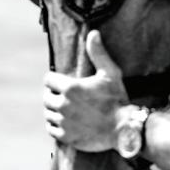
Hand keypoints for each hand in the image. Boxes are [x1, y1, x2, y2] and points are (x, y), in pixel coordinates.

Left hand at [43, 30, 128, 151]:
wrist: (123, 128)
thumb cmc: (117, 99)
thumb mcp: (110, 73)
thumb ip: (98, 53)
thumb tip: (93, 33)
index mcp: (70, 88)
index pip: (48, 80)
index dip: (54, 79)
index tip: (61, 81)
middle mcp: (63, 105)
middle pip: (46, 97)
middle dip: (53, 94)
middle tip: (63, 95)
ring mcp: (63, 122)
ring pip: (48, 113)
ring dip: (53, 109)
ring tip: (64, 108)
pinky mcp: (66, 136)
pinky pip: (51, 128)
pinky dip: (55, 125)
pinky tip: (65, 121)